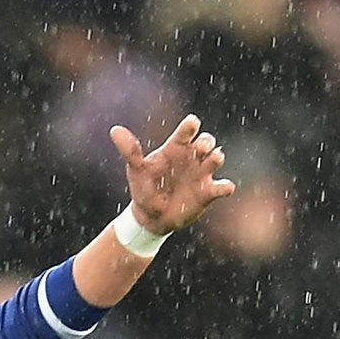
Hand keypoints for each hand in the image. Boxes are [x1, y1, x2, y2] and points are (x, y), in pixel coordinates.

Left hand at [109, 114, 234, 233]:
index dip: (190, 126)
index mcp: (175, 148)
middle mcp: (192, 158)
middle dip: (206, 142)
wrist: (151, 216)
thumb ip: (130, 151)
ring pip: (216, 159)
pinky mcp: (208, 192)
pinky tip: (224, 187)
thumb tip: (114, 130)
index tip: (192, 123)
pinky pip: (222, 187)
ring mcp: (202, 174)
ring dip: (217, 157)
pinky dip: (225, 186)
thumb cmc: (145, 187)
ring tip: (214, 158)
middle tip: (200, 147)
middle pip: (206, 142)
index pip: (186, 132)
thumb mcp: (136, 169)